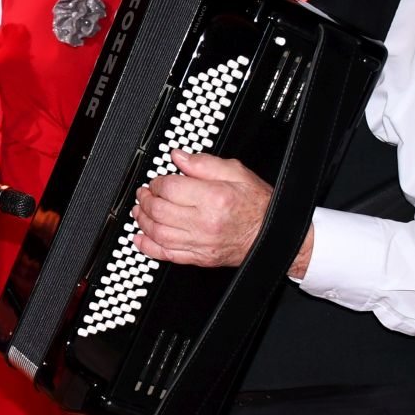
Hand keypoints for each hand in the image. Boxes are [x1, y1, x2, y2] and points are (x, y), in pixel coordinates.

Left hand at [129, 150, 273, 268]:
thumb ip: (204, 163)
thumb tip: (179, 157)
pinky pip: (167, 255)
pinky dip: (148, 247)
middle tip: (144, 193)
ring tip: (140, 210)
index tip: (157, 180)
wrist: (274, 235)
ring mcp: (201, 243)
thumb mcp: (236, 172)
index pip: (170, 188)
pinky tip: (141, 238)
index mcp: (213, 198)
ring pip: (159, 233)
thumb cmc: (258, 205)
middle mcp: (205, 222)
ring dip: (143, 221)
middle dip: (146, 200)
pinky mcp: (200, 258)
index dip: (157, 182)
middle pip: (160, 211)